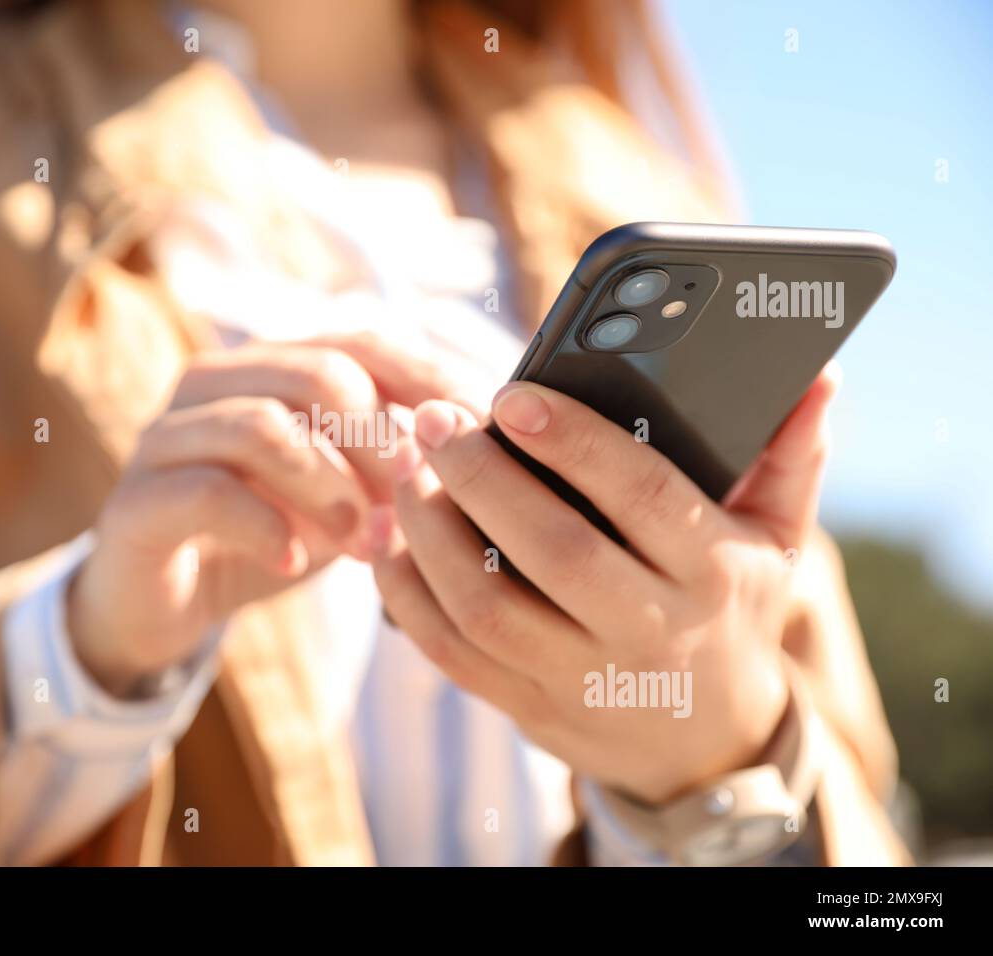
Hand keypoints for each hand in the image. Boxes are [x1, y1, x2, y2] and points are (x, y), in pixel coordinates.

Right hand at [67, 334, 453, 695]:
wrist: (162, 604)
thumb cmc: (266, 537)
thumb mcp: (343, 498)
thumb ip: (394, 469)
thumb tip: (483, 450)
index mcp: (269, 367)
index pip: (360, 342)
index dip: (425, 382)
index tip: (478, 433)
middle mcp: (214, 384)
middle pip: (317, 373)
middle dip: (380, 442)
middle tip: (414, 503)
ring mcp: (167, 437)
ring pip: (261, 427)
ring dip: (330, 488)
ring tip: (366, 543)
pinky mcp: (136, 500)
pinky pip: (207, 492)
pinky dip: (266, 527)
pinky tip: (294, 563)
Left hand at [371, 367, 839, 801]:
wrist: (704, 742)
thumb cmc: (729, 609)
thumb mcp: (774, 540)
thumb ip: (788, 456)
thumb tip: (817, 376)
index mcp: (711, 573)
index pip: (642, 496)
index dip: (574, 443)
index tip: (512, 396)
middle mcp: (649, 630)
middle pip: (550, 550)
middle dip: (480, 476)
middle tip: (434, 419)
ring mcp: (582, 678)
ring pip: (486, 605)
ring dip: (429, 530)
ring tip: (405, 465)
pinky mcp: (526, 706)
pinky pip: (450, 651)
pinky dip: (406, 592)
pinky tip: (388, 535)